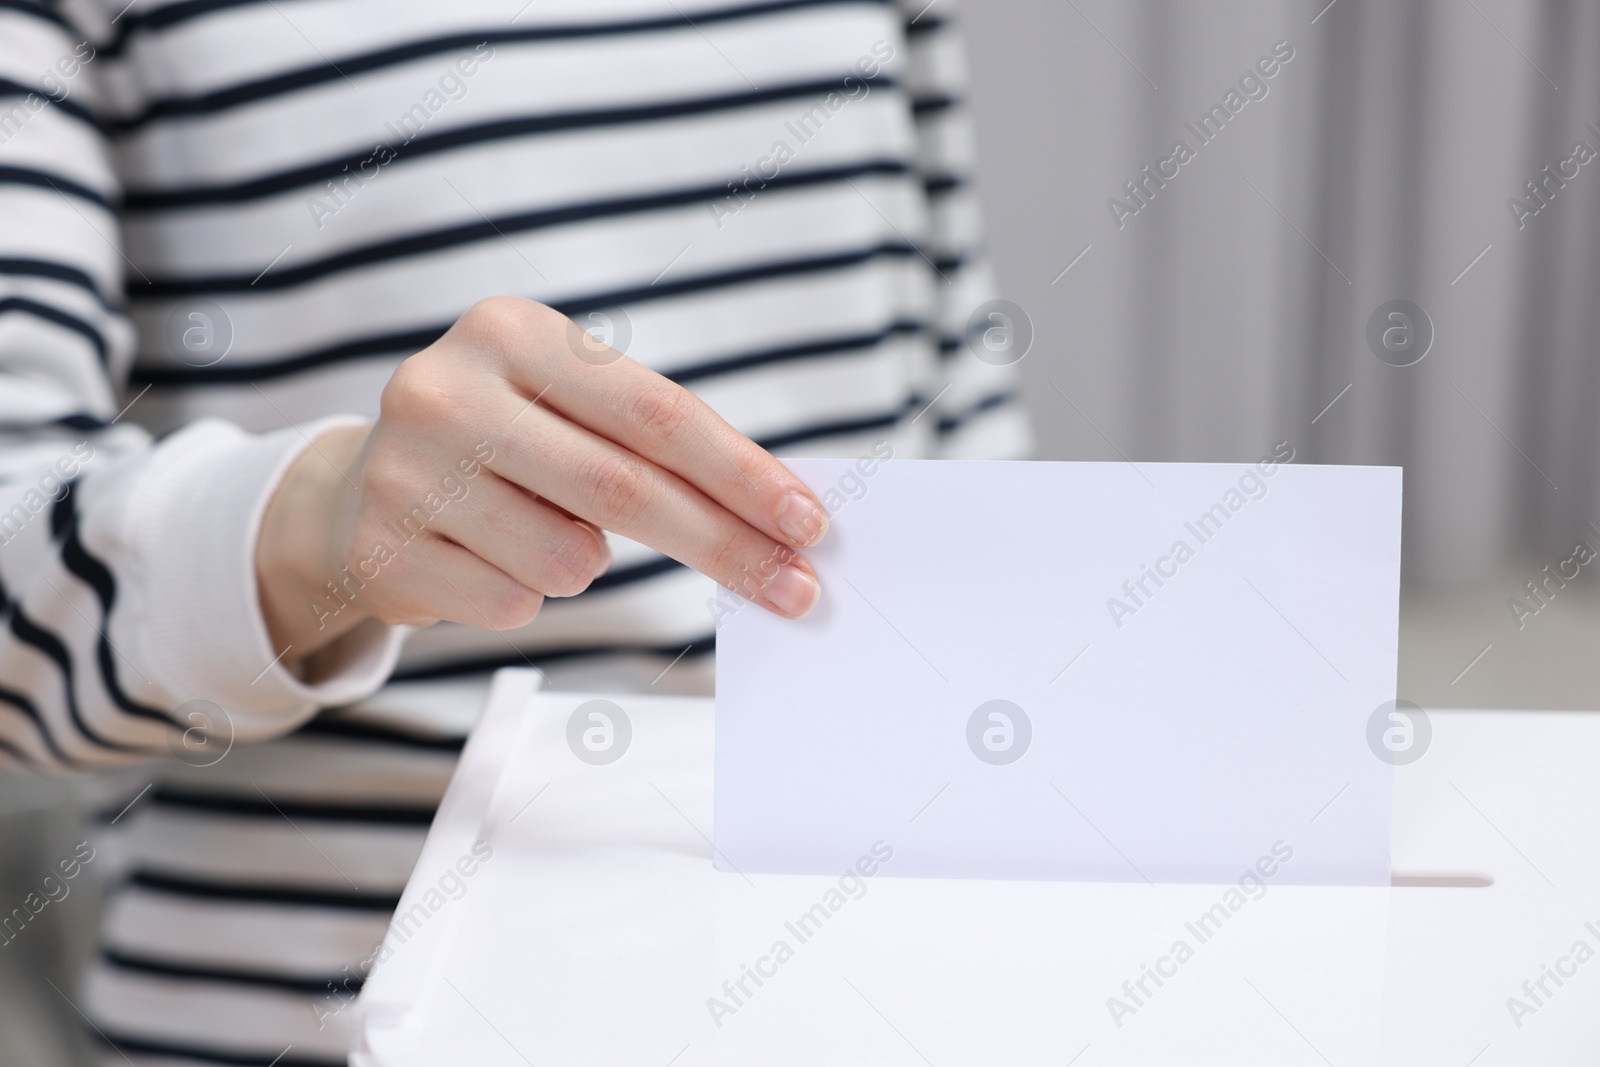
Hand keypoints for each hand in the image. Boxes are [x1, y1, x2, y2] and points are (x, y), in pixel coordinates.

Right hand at [256, 297, 827, 665]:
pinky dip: (528, 595)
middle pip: (626, 489)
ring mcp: (405, 471)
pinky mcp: (384, 550)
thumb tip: (781, 517)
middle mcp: (448, 388)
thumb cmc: (505, 446)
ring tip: (541, 530)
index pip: (657, 412)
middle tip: (795, 589)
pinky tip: (485, 557)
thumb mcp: (568, 408)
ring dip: (589, 565)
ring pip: (570, 560)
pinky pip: (514, 604)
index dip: (741, 473)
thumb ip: (658, 444)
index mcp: (513, 332)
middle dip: (725, 547)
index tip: (808, 521)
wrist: (359, 492)